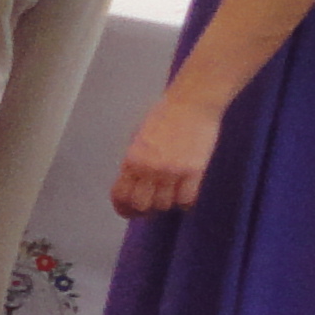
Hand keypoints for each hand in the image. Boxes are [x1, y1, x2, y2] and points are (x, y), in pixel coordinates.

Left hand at [110, 98, 219, 216]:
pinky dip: (185, 203)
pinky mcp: (194, 171)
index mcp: (132, 159)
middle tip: (150, 208)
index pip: (120, 195)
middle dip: (143, 211)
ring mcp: (172, 171)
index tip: (128, 211)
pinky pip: (187, 200)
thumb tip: (133, 183)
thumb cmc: (164, 115)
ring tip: (169, 196)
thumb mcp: (138, 138)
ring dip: (166, 204)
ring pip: (165, 205)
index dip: (123, 208)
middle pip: (141, 205)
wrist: (191, 103)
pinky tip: (185, 194)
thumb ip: (135, 161)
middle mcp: (149, 168)